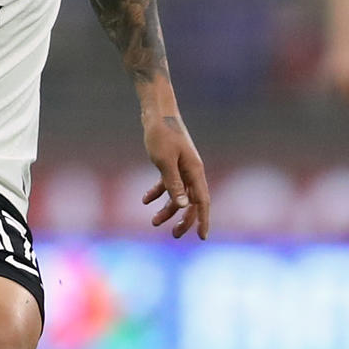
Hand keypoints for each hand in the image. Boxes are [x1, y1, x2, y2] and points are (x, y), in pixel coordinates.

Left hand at [141, 113, 210, 238]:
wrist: (156, 111)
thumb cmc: (161, 134)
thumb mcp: (165, 162)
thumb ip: (174, 184)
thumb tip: (183, 206)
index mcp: (195, 172)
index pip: (202, 202)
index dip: (203, 220)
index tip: (202, 237)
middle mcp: (192, 171)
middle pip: (192, 202)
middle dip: (184, 220)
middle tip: (175, 235)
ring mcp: (182, 167)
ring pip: (178, 195)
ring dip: (168, 209)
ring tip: (154, 222)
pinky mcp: (171, 162)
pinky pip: (168, 183)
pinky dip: (158, 192)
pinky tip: (145, 200)